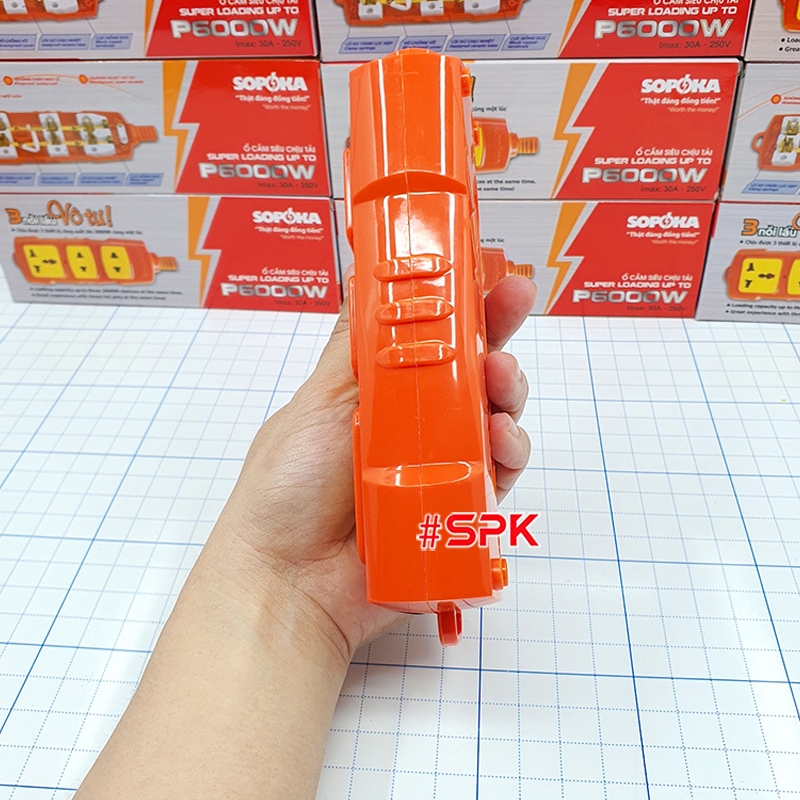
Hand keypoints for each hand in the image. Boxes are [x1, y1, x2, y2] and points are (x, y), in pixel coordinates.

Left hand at [202, 275, 535, 667]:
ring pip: (492, 423)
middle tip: (512, 314)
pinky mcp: (457, 513)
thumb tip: (372, 278)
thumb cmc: (288, 487)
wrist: (287, 581)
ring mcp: (437, 470)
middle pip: (470, 378)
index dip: (464, 309)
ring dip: (506, 396)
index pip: (430, 340)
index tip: (493, 277)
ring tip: (502, 386)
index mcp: (378, 393)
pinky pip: (497, 478)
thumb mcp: (320, 401)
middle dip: (497, 342)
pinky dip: (508, 456)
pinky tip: (502, 442)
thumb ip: (357, 344)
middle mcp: (411, 427)